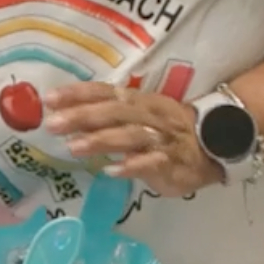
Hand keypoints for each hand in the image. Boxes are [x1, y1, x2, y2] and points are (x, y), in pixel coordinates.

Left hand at [42, 82, 223, 196]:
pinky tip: (112, 171)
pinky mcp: (171, 161)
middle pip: (113, 112)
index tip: (49, 99)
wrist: (213, 145)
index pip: (105, 92)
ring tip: (73, 147)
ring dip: (100, 140)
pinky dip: (132, 166)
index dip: (78, 94)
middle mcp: (147, 115)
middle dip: (82, 116)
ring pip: (129, 135)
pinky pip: (151, 162)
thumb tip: (67, 119)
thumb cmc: (167, 129)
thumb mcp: (140, 115)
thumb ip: (108, 117)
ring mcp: (160, 138)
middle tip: (53, 124)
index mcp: (138, 101)